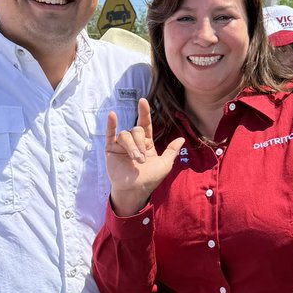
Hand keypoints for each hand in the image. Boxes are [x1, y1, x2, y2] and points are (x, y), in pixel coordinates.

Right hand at [105, 98, 184, 215]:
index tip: (143, 101)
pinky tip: (112, 116)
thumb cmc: (149, 180)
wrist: (134, 191)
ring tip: (135, 160)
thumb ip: (171, 151)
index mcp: (146, 144)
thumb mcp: (164, 165)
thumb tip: (181, 139)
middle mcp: (134, 142)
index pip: (145, 124)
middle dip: (140, 143)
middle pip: (136, 130)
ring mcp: (121, 145)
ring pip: (125, 135)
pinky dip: (110, 125)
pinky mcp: (111, 149)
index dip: (144, 112)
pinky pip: (110, 134)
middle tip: (141, 159)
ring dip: (131, 146)